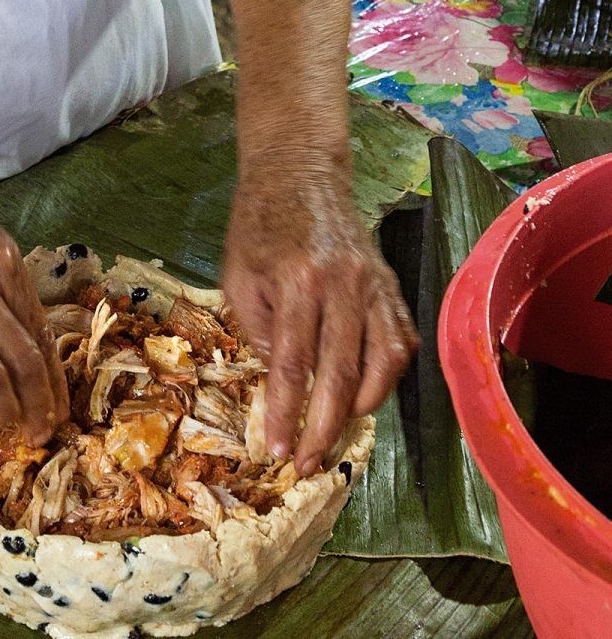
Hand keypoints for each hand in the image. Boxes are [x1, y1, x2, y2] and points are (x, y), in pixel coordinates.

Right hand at [0, 163, 67, 444]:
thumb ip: (6, 285)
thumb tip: (28, 336)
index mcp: (3, 265)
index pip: (40, 334)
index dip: (53, 380)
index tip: (57, 409)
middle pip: (23, 362)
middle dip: (39, 408)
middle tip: (39, 433)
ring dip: (2, 412)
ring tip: (2, 425)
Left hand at [222, 170, 417, 475]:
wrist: (299, 175)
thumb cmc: (257, 228)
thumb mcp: (237, 276)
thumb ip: (256, 328)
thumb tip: (279, 379)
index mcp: (298, 282)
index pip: (292, 364)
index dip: (285, 413)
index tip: (276, 450)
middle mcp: (345, 285)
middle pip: (342, 373)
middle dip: (324, 427)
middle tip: (307, 463)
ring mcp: (375, 285)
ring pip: (385, 362)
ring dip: (363, 407)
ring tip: (337, 433)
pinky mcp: (391, 286)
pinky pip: (401, 341)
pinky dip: (388, 376)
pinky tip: (367, 396)